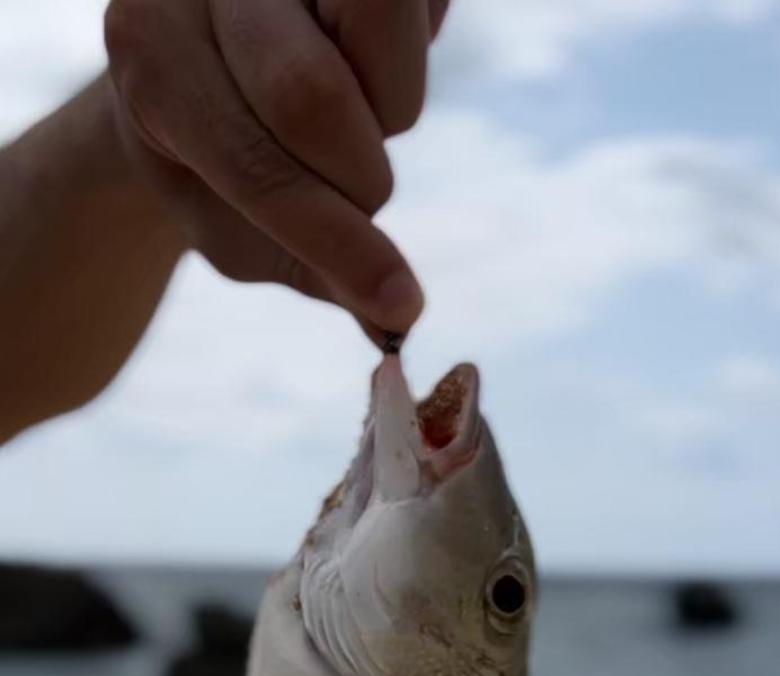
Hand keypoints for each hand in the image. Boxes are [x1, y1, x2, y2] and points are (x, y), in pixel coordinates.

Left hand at [104, 0, 449, 334]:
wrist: (195, 48)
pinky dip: (409, 50)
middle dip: (358, 175)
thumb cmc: (211, 150)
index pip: (257, 164)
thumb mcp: (233, 222)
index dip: (338, 240)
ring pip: (378, 20)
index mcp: (149, 50)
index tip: (400, 303)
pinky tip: (362, 55)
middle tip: (353, 190)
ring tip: (353, 107)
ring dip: (391, 102)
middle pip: (313, 95)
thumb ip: (311, 268)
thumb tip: (395, 320)